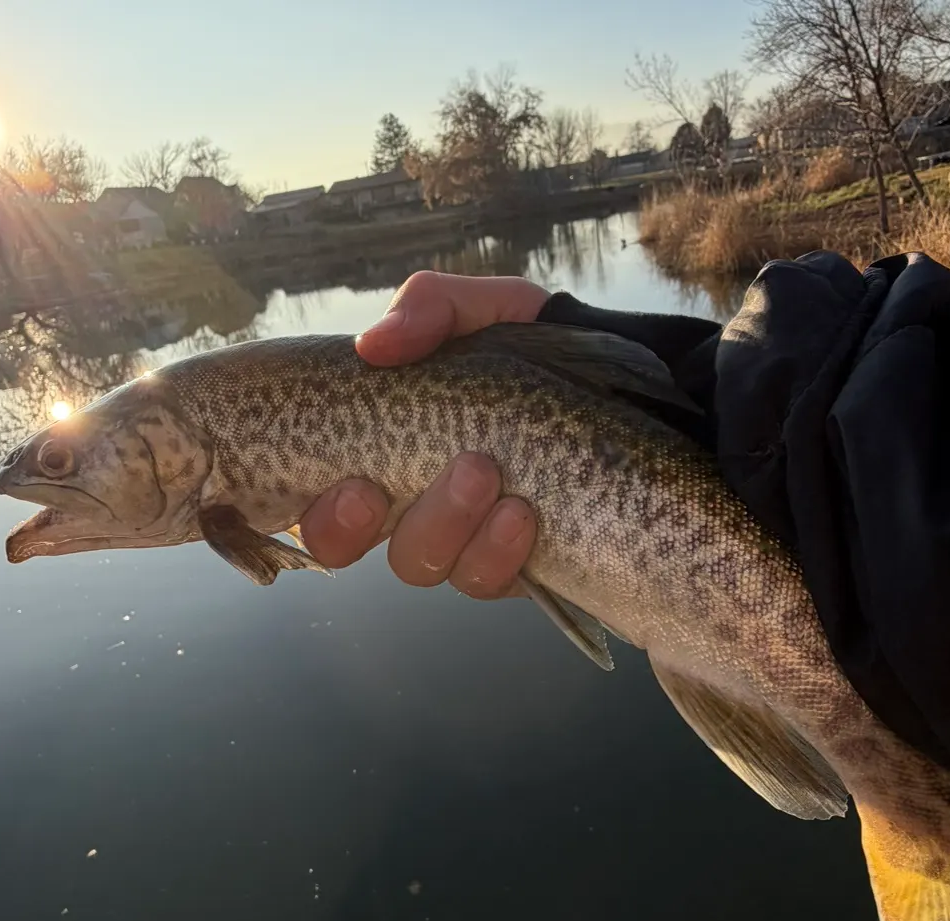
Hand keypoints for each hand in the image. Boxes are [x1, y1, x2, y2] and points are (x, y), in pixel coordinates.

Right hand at [301, 272, 548, 597]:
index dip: (316, 509)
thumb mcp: (486, 310)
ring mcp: (457, 540)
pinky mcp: (511, 568)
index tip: (350, 483)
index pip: (315, 495)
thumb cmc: (542, 349)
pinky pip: (484, 582)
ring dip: (442, 524)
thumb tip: (372, 346)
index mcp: (379, 445)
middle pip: (343, 545)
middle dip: (355, 525)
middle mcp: (404, 500)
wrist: (634, 391)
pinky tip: (523, 515)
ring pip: (418, 563)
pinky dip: (496, 552)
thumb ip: (429, 308)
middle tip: (385, 486)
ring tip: (486, 473)